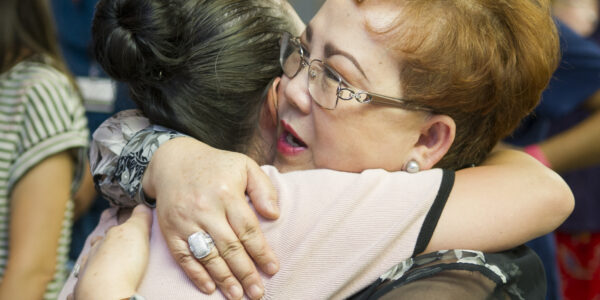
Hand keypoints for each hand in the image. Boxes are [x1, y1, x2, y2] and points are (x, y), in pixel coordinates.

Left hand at [73, 205, 152, 299]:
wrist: (107, 293)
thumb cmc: (121, 263)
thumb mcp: (136, 232)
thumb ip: (139, 218)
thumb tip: (142, 205)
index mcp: (104, 241)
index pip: (110, 231)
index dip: (116, 230)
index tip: (118, 230)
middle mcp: (91, 257)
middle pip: (95, 248)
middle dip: (101, 247)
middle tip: (111, 249)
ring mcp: (85, 276)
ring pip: (85, 267)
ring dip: (91, 266)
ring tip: (100, 268)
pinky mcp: (82, 294)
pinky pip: (78, 290)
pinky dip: (82, 289)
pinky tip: (87, 289)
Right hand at [143, 137, 279, 299]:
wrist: (172, 161)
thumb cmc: (215, 165)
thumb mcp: (244, 165)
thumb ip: (263, 188)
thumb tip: (274, 215)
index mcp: (226, 193)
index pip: (247, 229)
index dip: (261, 252)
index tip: (273, 269)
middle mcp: (205, 209)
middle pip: (229, 247)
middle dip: (245, 273)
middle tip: (258, 293)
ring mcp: (186, 221)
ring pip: (207, 255)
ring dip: (223, 279)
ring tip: (237, 295)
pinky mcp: (170, 230)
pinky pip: (183, 257)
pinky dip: (195, 274)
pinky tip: (209, 288)